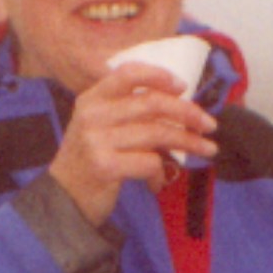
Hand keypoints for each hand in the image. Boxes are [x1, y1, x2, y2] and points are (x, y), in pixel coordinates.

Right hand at [49, 62, 217, 226]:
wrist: (63, 199)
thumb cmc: (89, 161)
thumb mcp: (99, 127)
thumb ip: (128, 111)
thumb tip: (178, 103)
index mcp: (92, 99)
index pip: (128, 73)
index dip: (159, 76)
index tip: (183, 87)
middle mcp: (92, 115)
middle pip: (152, 103)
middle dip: (187, 113)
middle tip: (209, 124)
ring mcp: (97, 140)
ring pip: (157, 133)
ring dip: (188, 142)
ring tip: (206, 149)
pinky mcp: (105, 166)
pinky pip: (149, 161)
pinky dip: (161, 172)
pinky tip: (158, 182)